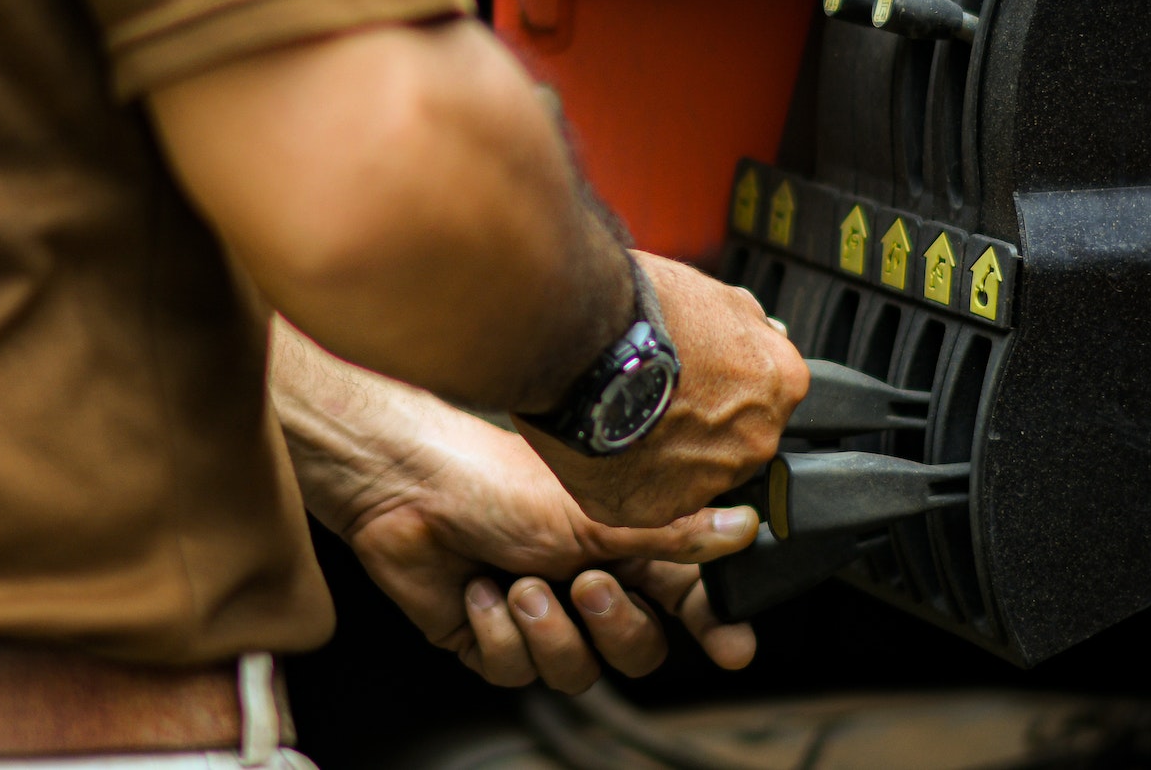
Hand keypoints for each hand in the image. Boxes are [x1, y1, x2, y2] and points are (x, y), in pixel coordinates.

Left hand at [342, 413, 759, 691]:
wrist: (406, 486)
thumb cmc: (494, 479)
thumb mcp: (595, 511)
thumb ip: (672, 532)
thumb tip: (743, 528)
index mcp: (622, 543)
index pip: (687, 598)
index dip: (714, 627)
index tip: (732, 647)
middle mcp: (585, 579)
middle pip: (637, 649)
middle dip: (615, 628)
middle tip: (588, 586)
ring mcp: (538, 612)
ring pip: (576, 670)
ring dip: (549, 631)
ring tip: (520, 582)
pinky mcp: (490, 637)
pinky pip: (517, 671)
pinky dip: (499, 632)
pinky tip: (480, 590)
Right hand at [516, 251, 808, 527]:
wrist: (580, 343)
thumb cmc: (639, 311)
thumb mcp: (713, 294)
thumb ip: (749, 325)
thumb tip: (770, 334)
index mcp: (779, 383)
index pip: (769, 393)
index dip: (728, 381)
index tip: (699, 375)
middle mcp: (756, 440)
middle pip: (736, 440)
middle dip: (704, 423)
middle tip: (659, 395)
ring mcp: (708, 481)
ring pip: (694, 474)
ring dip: (669, 454)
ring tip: (627, 418)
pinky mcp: (656, 510)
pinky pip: (647, 499)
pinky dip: (628, 479)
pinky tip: (607, 443)